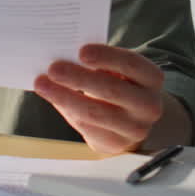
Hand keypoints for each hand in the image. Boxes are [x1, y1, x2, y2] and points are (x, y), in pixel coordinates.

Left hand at [33, 43, 187, 153]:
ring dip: (64, 97)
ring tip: (43, 84)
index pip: (131, 64)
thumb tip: (65, 55)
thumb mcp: (117, 71)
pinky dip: (67, 110)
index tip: (81, 51)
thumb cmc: (118, 84)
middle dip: (79, 78)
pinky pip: (87, 128)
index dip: (106, 56)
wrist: (130, 121)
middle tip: (53, 68)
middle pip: (112, 90)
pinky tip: (54, 98)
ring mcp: (135, 129)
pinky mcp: (116, 144)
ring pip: (95, 112)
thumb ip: (98, 63)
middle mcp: (149, 105)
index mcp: (152, 79)